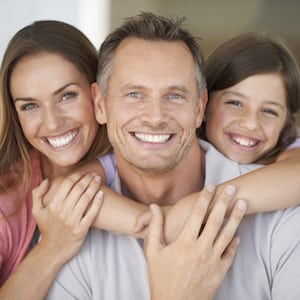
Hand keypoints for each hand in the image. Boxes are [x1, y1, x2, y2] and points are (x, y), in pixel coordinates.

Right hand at [32, 172, 103, 262]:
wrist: (53, 251)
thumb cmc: (47, 229)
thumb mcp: (37, 212)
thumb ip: (38, 194)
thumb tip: (46, 180)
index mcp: (53, 206)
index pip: (67, 185)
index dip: (76, 176)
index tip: (83, 172)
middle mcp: (63, 212)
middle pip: (78, 189)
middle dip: (87, 179)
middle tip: (94, 174)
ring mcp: (72, 221)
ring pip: (86, 199)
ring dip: (94, 186)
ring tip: (98, 179)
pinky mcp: (81, 230)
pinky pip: (91, 213)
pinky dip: (97, 202)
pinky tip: (101, 194)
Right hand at [144, 184, 246, 299]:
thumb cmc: (161, 277)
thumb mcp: (153, 251)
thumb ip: (155, 227)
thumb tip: (153, 207)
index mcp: (184, 243)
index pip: (197, 214)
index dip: (205, 198)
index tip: (211, 186)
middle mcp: (201, 249)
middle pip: (216, 220)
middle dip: (224, 202)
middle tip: (232, 188)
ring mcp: (213, 261)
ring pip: (227, 235)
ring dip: (236, 218)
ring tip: (243, 204)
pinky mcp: (219, 272)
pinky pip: (230, 254)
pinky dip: (235, 243)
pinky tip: (238, 234)